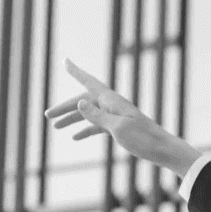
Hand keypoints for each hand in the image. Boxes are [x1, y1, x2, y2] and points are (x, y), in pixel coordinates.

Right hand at [46, 59, 200, 176]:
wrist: (163, 150)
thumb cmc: (143, 139)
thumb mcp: (118, 128)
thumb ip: (97, 116)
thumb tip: (79, 102)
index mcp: (112, 101)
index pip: (89, 82)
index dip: (76, 72)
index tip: (65, 61)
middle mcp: (113, 105)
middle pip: (84, 102)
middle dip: (65, 107)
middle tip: (47, 115)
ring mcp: (116, 116)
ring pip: (89, 114)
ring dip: (73, 119)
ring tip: (55, 127)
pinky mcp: (119, 128)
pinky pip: (98, 126)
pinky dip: (86, 130)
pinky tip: (76, 137)